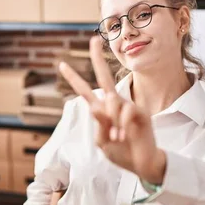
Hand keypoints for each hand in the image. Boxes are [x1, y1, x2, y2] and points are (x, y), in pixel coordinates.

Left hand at [58, 36, 165, 183]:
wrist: (142, 163)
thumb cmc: (121, 152)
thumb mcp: (102, 141)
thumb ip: (99, 124)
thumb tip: (97, 107)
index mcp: (102, 110)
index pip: (86, 91)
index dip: (74, 78)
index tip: (62, 65)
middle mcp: (114, 104)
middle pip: (104, 78)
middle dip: (98, 59)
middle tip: (93, 41)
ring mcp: (128, 106)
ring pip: (113, 103)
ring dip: (113, 124)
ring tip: (119, 138)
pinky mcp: (141, 112)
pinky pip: (126, 113)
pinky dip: (123, 127)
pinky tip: (127, 136)